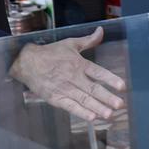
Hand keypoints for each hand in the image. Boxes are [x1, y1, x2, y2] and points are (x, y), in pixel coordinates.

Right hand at [10, 27, 125, 122]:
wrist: (27, 63)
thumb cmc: (51, 53)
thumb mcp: (71, 43)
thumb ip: (89, 40)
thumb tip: (101, 30)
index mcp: (79, 64)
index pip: (98, 72)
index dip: (110, 79)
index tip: (122, 86)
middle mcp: (73, 77)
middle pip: (92, 89)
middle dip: (107, 97)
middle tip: (120, 105)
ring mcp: (65, 89)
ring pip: (83, 100)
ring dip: (97, 108)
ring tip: (109, 115)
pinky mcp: (56, 99)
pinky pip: (70, 107)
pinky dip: (81, 112)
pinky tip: (92, 118)